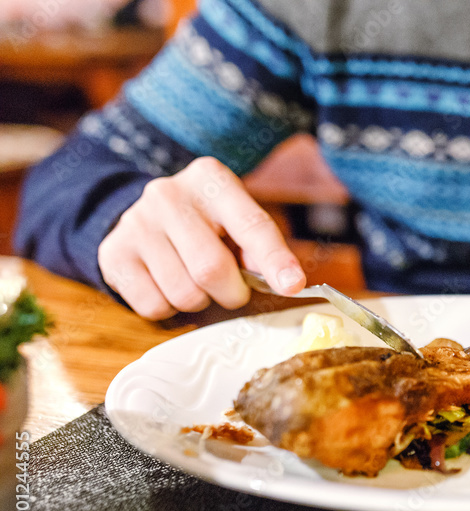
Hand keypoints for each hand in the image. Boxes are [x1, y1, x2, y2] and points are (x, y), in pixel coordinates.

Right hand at [98, 157, 305, 319]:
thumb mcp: (235, 221)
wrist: (144, 216)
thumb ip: (259, 247)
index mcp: (211, 180)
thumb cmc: (206, 224)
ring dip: (200, 301)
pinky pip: (155, 305)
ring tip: (195, 281)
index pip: (251, 224)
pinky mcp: (114, 254)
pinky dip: (170, 308)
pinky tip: (168, 284)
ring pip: (184, 293)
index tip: (292, 285)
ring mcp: (136, 223)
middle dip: (232, 292)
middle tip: (233, 291)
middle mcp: (169, 195)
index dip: (274, 259)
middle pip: (212, 269)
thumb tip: (284, 281)